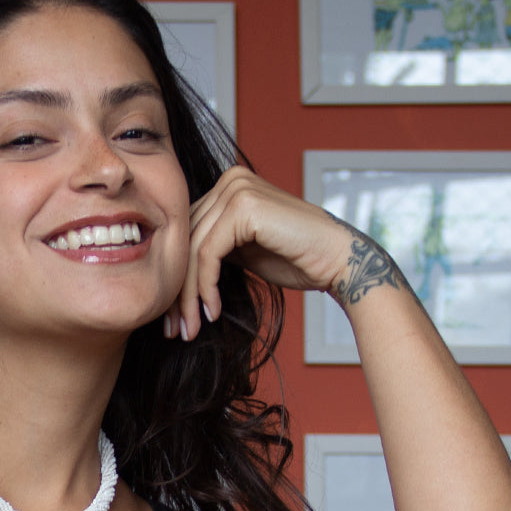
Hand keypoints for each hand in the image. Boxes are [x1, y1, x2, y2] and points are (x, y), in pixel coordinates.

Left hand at [164, 166, 355, 340]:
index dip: (176, 278)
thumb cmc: (296, 260)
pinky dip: (206, 288)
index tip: (174, 318)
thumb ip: (214, 248)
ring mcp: (236, 189)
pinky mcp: (243, 207)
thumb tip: (176, 273)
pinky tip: (212, 312)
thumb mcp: (244, 251)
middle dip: (177, 291)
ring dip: (189, 297)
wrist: (337, 261)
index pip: (187, 234)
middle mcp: (229, 180)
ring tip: (191, 329)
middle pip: (185, 241)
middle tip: (174, 329)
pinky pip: (208, 254)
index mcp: (227, 186)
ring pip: (192, 251)